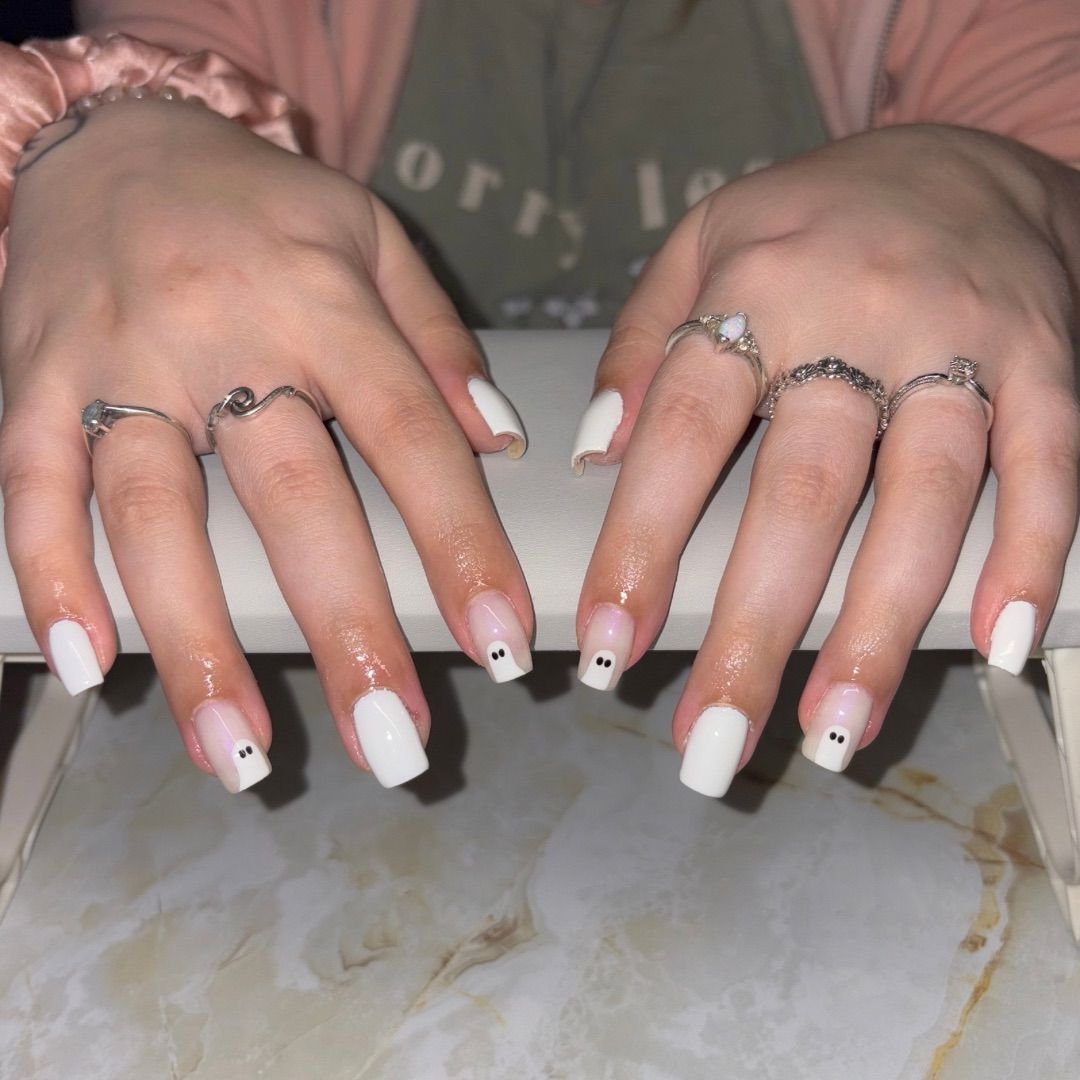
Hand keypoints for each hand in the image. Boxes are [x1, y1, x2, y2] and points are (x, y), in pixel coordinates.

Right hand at [0, 99, 531, 791]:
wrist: (114, 138)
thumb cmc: (262, 207)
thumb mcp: (371, 238)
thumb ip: (438, 339)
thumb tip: (499, 439)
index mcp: (325, 301)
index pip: (410, 438)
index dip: (461, 546)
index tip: (502, 645)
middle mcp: (222, 334)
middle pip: (293, 499)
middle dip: (348, 629)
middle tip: (394, 746)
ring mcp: (117, 362)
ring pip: (156, 516)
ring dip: (198, 644)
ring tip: (239, 755)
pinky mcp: (34, 381)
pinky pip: (31, 487)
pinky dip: (54, 576)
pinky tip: (91, 668)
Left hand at [574, 124, 1079, 793]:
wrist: (964, 159)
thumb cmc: (810, 222)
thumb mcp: (700, 245)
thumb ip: (639, 343)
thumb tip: (590, 451)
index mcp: (753, 290)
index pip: (682, 432)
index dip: (641, 545)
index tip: (606, 647)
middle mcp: (857, 319)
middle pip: (801, 496)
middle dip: (752, 632)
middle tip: (709, 744)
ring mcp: (961, 347)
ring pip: (923, 505)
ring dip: (879, 630)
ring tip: (833, 736)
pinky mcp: (1044, 368)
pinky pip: (1046, 471)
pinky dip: (1029, 558)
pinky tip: (997, 644)